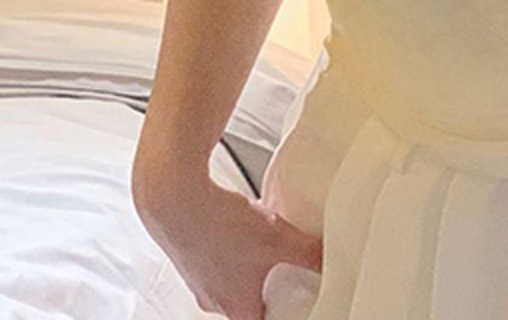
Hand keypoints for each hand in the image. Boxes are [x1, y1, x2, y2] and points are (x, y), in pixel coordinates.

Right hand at [134, 171, 322, 319]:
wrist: (176, 200)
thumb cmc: (220, 226)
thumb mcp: (278, 238)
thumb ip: (307, 252)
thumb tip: (330, 257)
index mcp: (235, 306)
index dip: (282, 314)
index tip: (295, 304)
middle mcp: (213, 299)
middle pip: (245, 306)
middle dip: (266, 292)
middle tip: (285, 274)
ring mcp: (198, 279)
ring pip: (229, 283)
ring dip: (247, 268)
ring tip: (264, 248)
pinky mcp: (189, 256)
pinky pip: (216, 262)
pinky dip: (230, 250)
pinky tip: (239, 229)